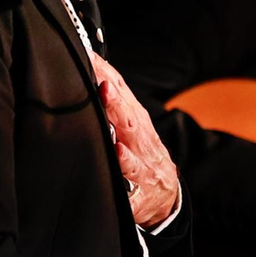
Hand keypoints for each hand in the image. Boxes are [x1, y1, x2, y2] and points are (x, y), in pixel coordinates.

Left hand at [91, 52, 179, 228]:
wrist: (165, 192)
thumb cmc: (141, 153)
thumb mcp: (131, 124)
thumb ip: (113, 100)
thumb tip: (90, 67)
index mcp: (135, 122)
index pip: (121, 93)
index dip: (107, 77)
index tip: (91, 60)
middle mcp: (140, 141)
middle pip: (128, 119)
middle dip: (116, 104)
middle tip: (102, 88)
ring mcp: (142, 168)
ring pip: (132, 155)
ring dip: (123, 145)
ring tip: (114, 138)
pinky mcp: (140, 195)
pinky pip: (133, 190)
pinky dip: (127, 180)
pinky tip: (120, 166)